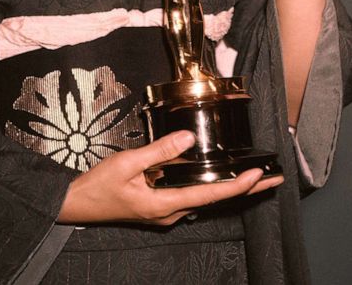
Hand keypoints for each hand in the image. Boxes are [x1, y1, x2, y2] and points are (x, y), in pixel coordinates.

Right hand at [57, 130, 283, 226]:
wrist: (76, 204)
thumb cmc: (99, 184)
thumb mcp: (127, 163)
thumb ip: (159, 151)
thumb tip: (188, 137)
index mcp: (164, 205)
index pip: (210, 195)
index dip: (238, 185)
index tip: (260, 175)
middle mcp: (171, 213)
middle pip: (215, 201)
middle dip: (247, 190)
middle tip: (275, 180)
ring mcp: (166, 213)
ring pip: (206, 200)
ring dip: (231, 189)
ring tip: (255, 178)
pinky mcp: (160, 207)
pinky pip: (192, 198)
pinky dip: (212, 188)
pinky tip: (219, 180)